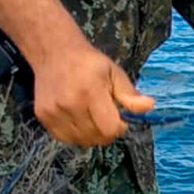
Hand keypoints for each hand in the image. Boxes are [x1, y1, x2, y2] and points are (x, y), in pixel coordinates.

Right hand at [31, 43, 155, 145]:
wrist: (54, 52)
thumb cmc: (89, 63)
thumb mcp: (114, 73)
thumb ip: (130, 94)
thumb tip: (149, 106)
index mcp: (90, 92)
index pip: (110, 129)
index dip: (120, 127)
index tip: (119, 117)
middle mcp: (69, 104)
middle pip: (97, 138)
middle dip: (107, 130)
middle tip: (105, 114)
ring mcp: (54, 113)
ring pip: (82, 141)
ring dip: (92, 133)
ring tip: (91, 114)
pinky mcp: (44, 118)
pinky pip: (66, 139)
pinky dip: (76, 134)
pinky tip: (78, 117)